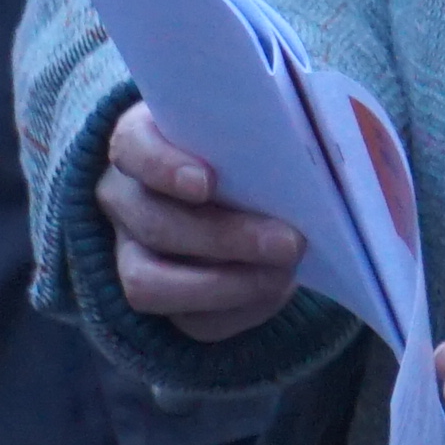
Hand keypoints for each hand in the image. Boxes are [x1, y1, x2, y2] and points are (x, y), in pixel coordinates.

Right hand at [96, 102, 308, 344]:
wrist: (244, 186)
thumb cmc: (250, 142)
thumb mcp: (254, 124)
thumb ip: (272, 129)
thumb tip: (320, 142)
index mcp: (140, 140)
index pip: (131, 146)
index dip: (162, 166)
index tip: (206, 182)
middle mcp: (123, 198)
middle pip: (153, 223)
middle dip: (224, 238)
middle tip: (289, 243)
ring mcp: (128, 253)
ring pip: (148, 284)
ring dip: (224, 286)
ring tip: (284, 276)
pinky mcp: (159, 298)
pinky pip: (184, 320)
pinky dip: (236, 311)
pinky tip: (275, 290)